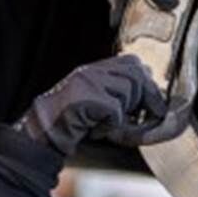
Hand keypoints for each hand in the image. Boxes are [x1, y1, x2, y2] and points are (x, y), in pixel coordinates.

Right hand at [15, 56, 166, 156]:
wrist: (41, 133)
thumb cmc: (71, 124)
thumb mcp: (98, 106)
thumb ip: (120, 98)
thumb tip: (156, 104)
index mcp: (94, 70)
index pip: (132, 63)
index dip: (146, 83)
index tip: (150, 104)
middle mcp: (92, 71)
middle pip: (136, 73)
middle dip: (147, 97)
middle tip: (143, 117)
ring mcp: (89, 81)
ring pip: (129, 91)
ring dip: (125, 114)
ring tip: (107, 125)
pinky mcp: (88, 96)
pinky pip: (116, 111)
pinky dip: (111, 126)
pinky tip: (95, 130)